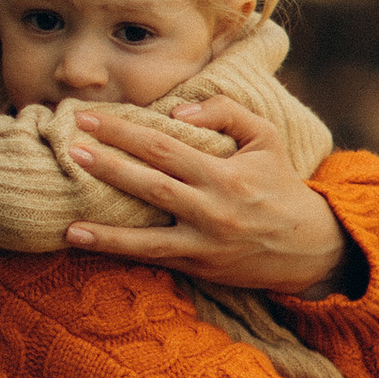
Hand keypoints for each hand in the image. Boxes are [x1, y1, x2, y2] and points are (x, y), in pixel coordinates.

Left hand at [62, 100, 352, 294]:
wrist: (310, 246)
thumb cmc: (280, 184)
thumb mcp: (265, 137)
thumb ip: (225, 112)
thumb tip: (176, 111)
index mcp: (225, 174)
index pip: (165, 147)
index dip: (125, 132)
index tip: (90, 119)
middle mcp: (212, 210)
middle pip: (151, 184)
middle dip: (108, 166)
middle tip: (71, 149)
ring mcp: (204, 243)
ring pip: (147, 238)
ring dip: (105, 231)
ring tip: (68, 223)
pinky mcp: (200, 266)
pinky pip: (154, 258)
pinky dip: (119, 252)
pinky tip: (85, 243)